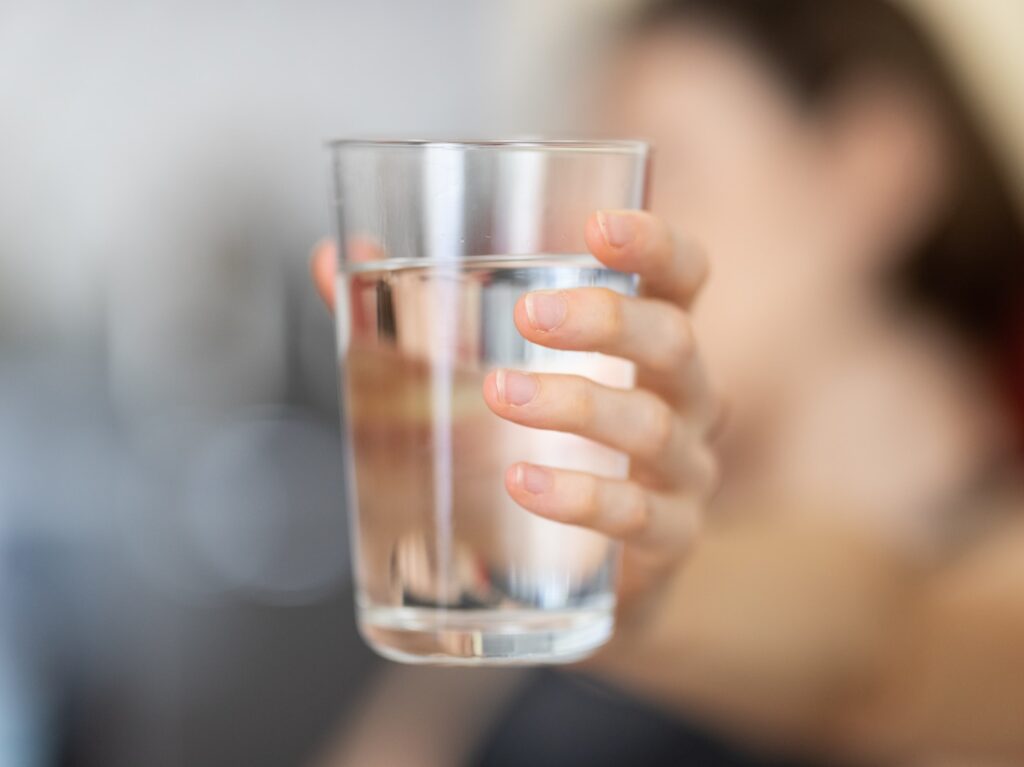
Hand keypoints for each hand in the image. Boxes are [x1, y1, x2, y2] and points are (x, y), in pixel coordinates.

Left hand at [310, 211, 718, 619]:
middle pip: (674, 341)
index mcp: (648, 341)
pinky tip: (523, 482)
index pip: (683, 275)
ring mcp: (684, 469)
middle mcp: (683, 397)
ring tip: (500, 394)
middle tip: (529, 316)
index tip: (596, 226)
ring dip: (575, 404)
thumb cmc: (537, 445)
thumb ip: (414, 316)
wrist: (575, 571)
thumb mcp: (484, 372)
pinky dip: (580, 496)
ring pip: (651, 425)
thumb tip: (332, 258)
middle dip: (606, 320)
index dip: (656, 244)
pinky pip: (638, 515)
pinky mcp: (668, 538)